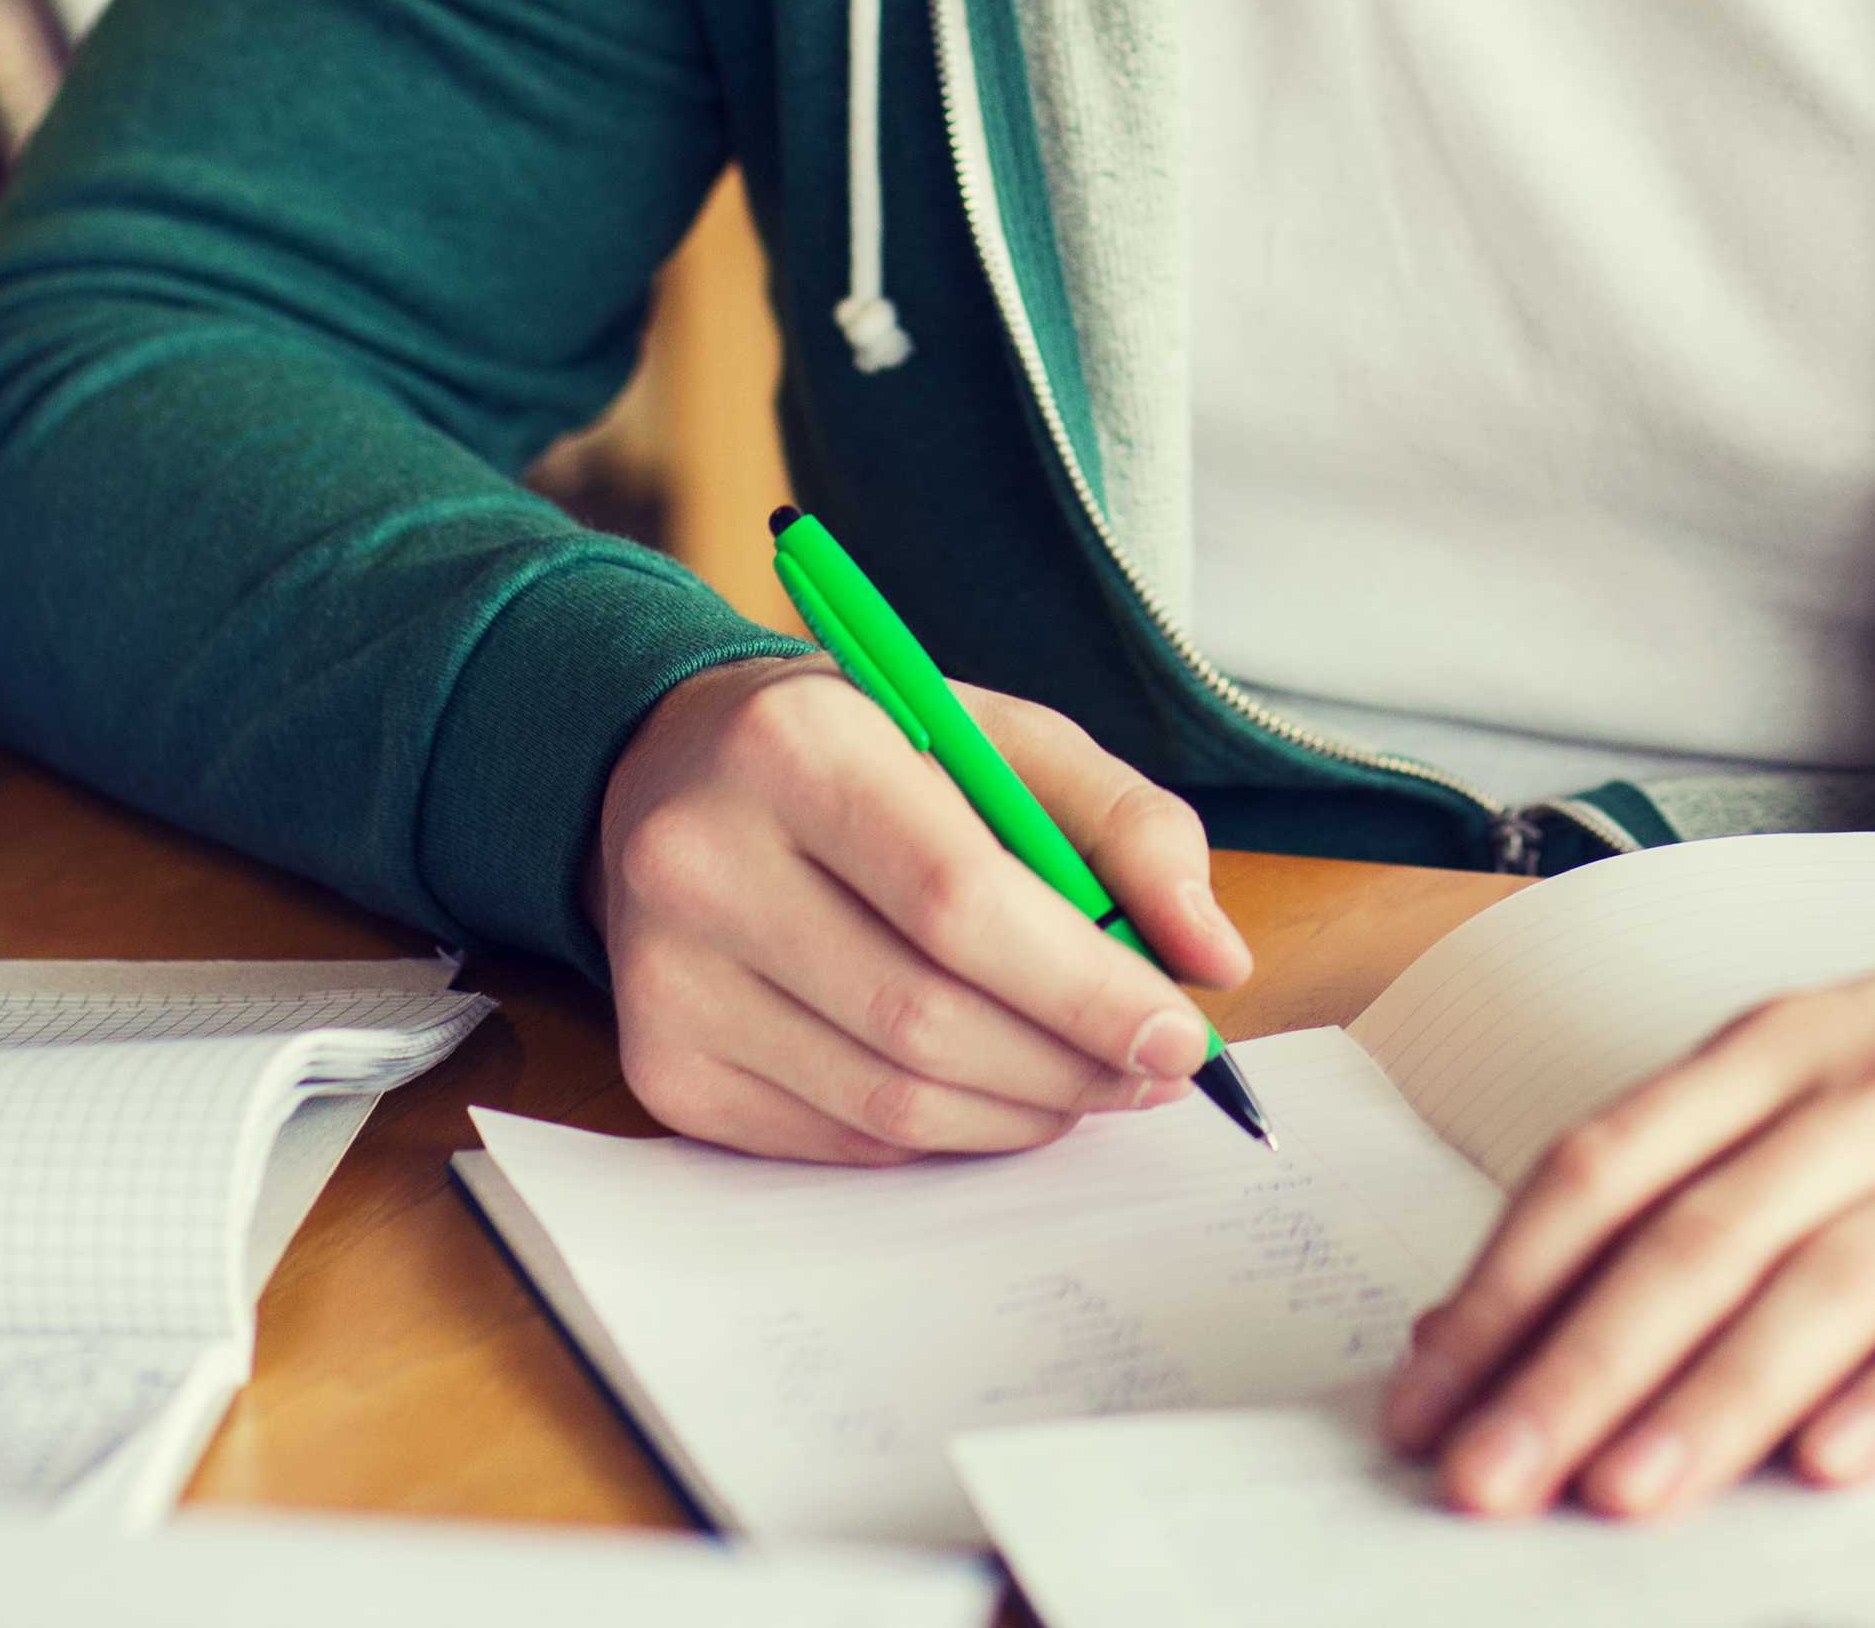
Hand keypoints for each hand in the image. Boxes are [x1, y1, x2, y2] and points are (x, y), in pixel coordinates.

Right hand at [590, 654, 1251, 1162]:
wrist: (674, 770)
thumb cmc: (868, 748)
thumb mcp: (999, 733)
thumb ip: (1125, 823)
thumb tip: (1213, 956)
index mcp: (796, 742)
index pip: (956, 897)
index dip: (1083, 985)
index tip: (1183, 1035)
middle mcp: (703, 858)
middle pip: (923, 1016)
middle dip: (1069, 1063)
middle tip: (1156, 1071)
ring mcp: (667, 974)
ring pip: (885, 1103)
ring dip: (1020, 1113)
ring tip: (1091, 1083)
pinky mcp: (661, 1064)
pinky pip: (838, 1142)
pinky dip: (942, 1134)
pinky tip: (992, 1092)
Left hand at [1383, 888, 1874, 1520]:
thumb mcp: (1840, 1068)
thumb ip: (1698, 1170)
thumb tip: (1517, 1307)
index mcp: (1785, 1045)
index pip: (1610, 1164)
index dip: (1508, 1283)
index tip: (1425, 1398)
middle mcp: (1869, 1089)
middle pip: (1694, 1235)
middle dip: (1573, 1365)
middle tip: (1483, 1478)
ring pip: (1821, 1280)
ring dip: (1712, 1394)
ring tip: (1622, 1490)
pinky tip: (1835, 1460)